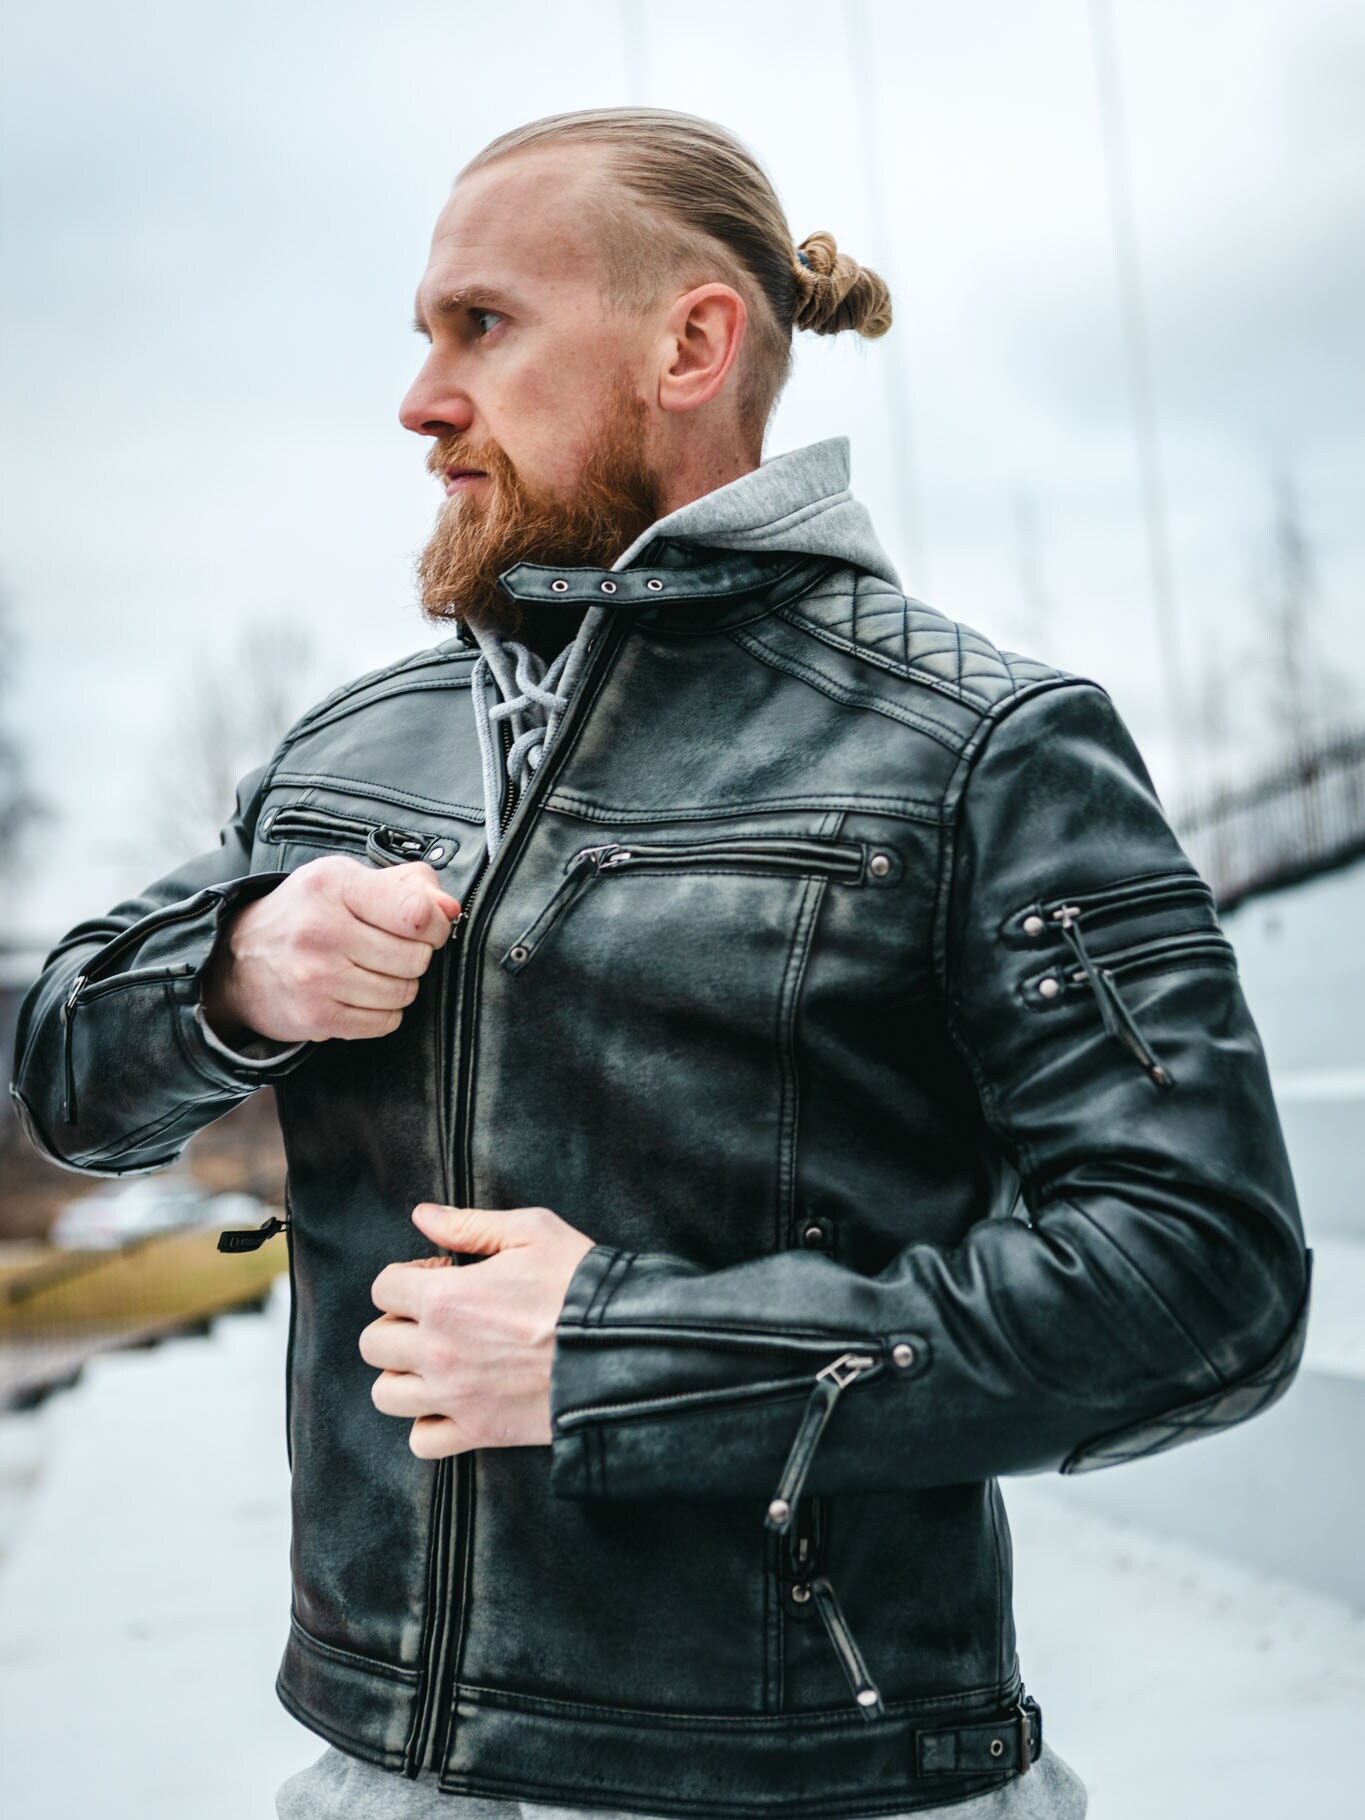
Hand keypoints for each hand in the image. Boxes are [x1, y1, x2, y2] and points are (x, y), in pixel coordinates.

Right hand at [201, 857, 459, 1044]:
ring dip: (399, 985)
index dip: (436, 925)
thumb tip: (452, 909)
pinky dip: (384, 1012)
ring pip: (404, 992)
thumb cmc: (305, 913)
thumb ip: (409, 885)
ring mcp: (315, 977)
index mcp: (333, 885)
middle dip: (415, 955)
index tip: (427, 927)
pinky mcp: (315, 1017)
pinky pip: (385, 1022)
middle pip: (415, 957)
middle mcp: (321, 930)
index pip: (415, 913)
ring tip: (372, 970)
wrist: (238, 960)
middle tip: (393, 950)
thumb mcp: (348, 880)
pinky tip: (361, 994)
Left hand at [360, 1202, 596, 1458]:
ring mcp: (455, 1397)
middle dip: (398, 1323)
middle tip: (436, 1318)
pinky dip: (428, 1424)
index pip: (384, 1287)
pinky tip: (452, 1401)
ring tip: (437, 1360)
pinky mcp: (478, 1433)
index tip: (443, 1276)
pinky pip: (421, 1441)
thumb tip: (422, 1216)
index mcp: (446, 1299)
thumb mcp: (532, 1232)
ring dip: (404, 1375)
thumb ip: (469, 1225)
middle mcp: (439, 1351)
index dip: (410, 1275)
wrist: (624, 1351)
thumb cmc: (581, 1286)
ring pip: (386, 1394)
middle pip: (374, 1342)